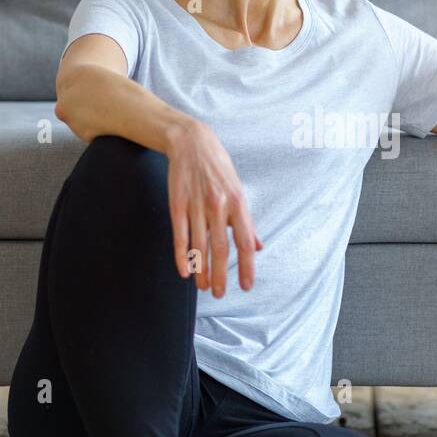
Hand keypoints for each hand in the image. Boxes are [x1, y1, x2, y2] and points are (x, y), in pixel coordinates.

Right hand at [163, 119, 261, 297]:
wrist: (191, 142)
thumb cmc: (218, 168)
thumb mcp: (238, 190)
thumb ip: (247, 221)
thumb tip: (259, 246)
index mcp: (238, 203)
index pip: (245, 242)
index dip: (246, 266)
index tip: (246, 286)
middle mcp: (218, 206)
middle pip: (221, 248)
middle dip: (221, 275)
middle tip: (220, 294)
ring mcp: (196, 205)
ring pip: (199, 246)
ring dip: (201, 270)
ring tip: (203, 287)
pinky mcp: (177, 204)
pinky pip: (180, 235)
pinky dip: (182, 256)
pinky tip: (184, 271)